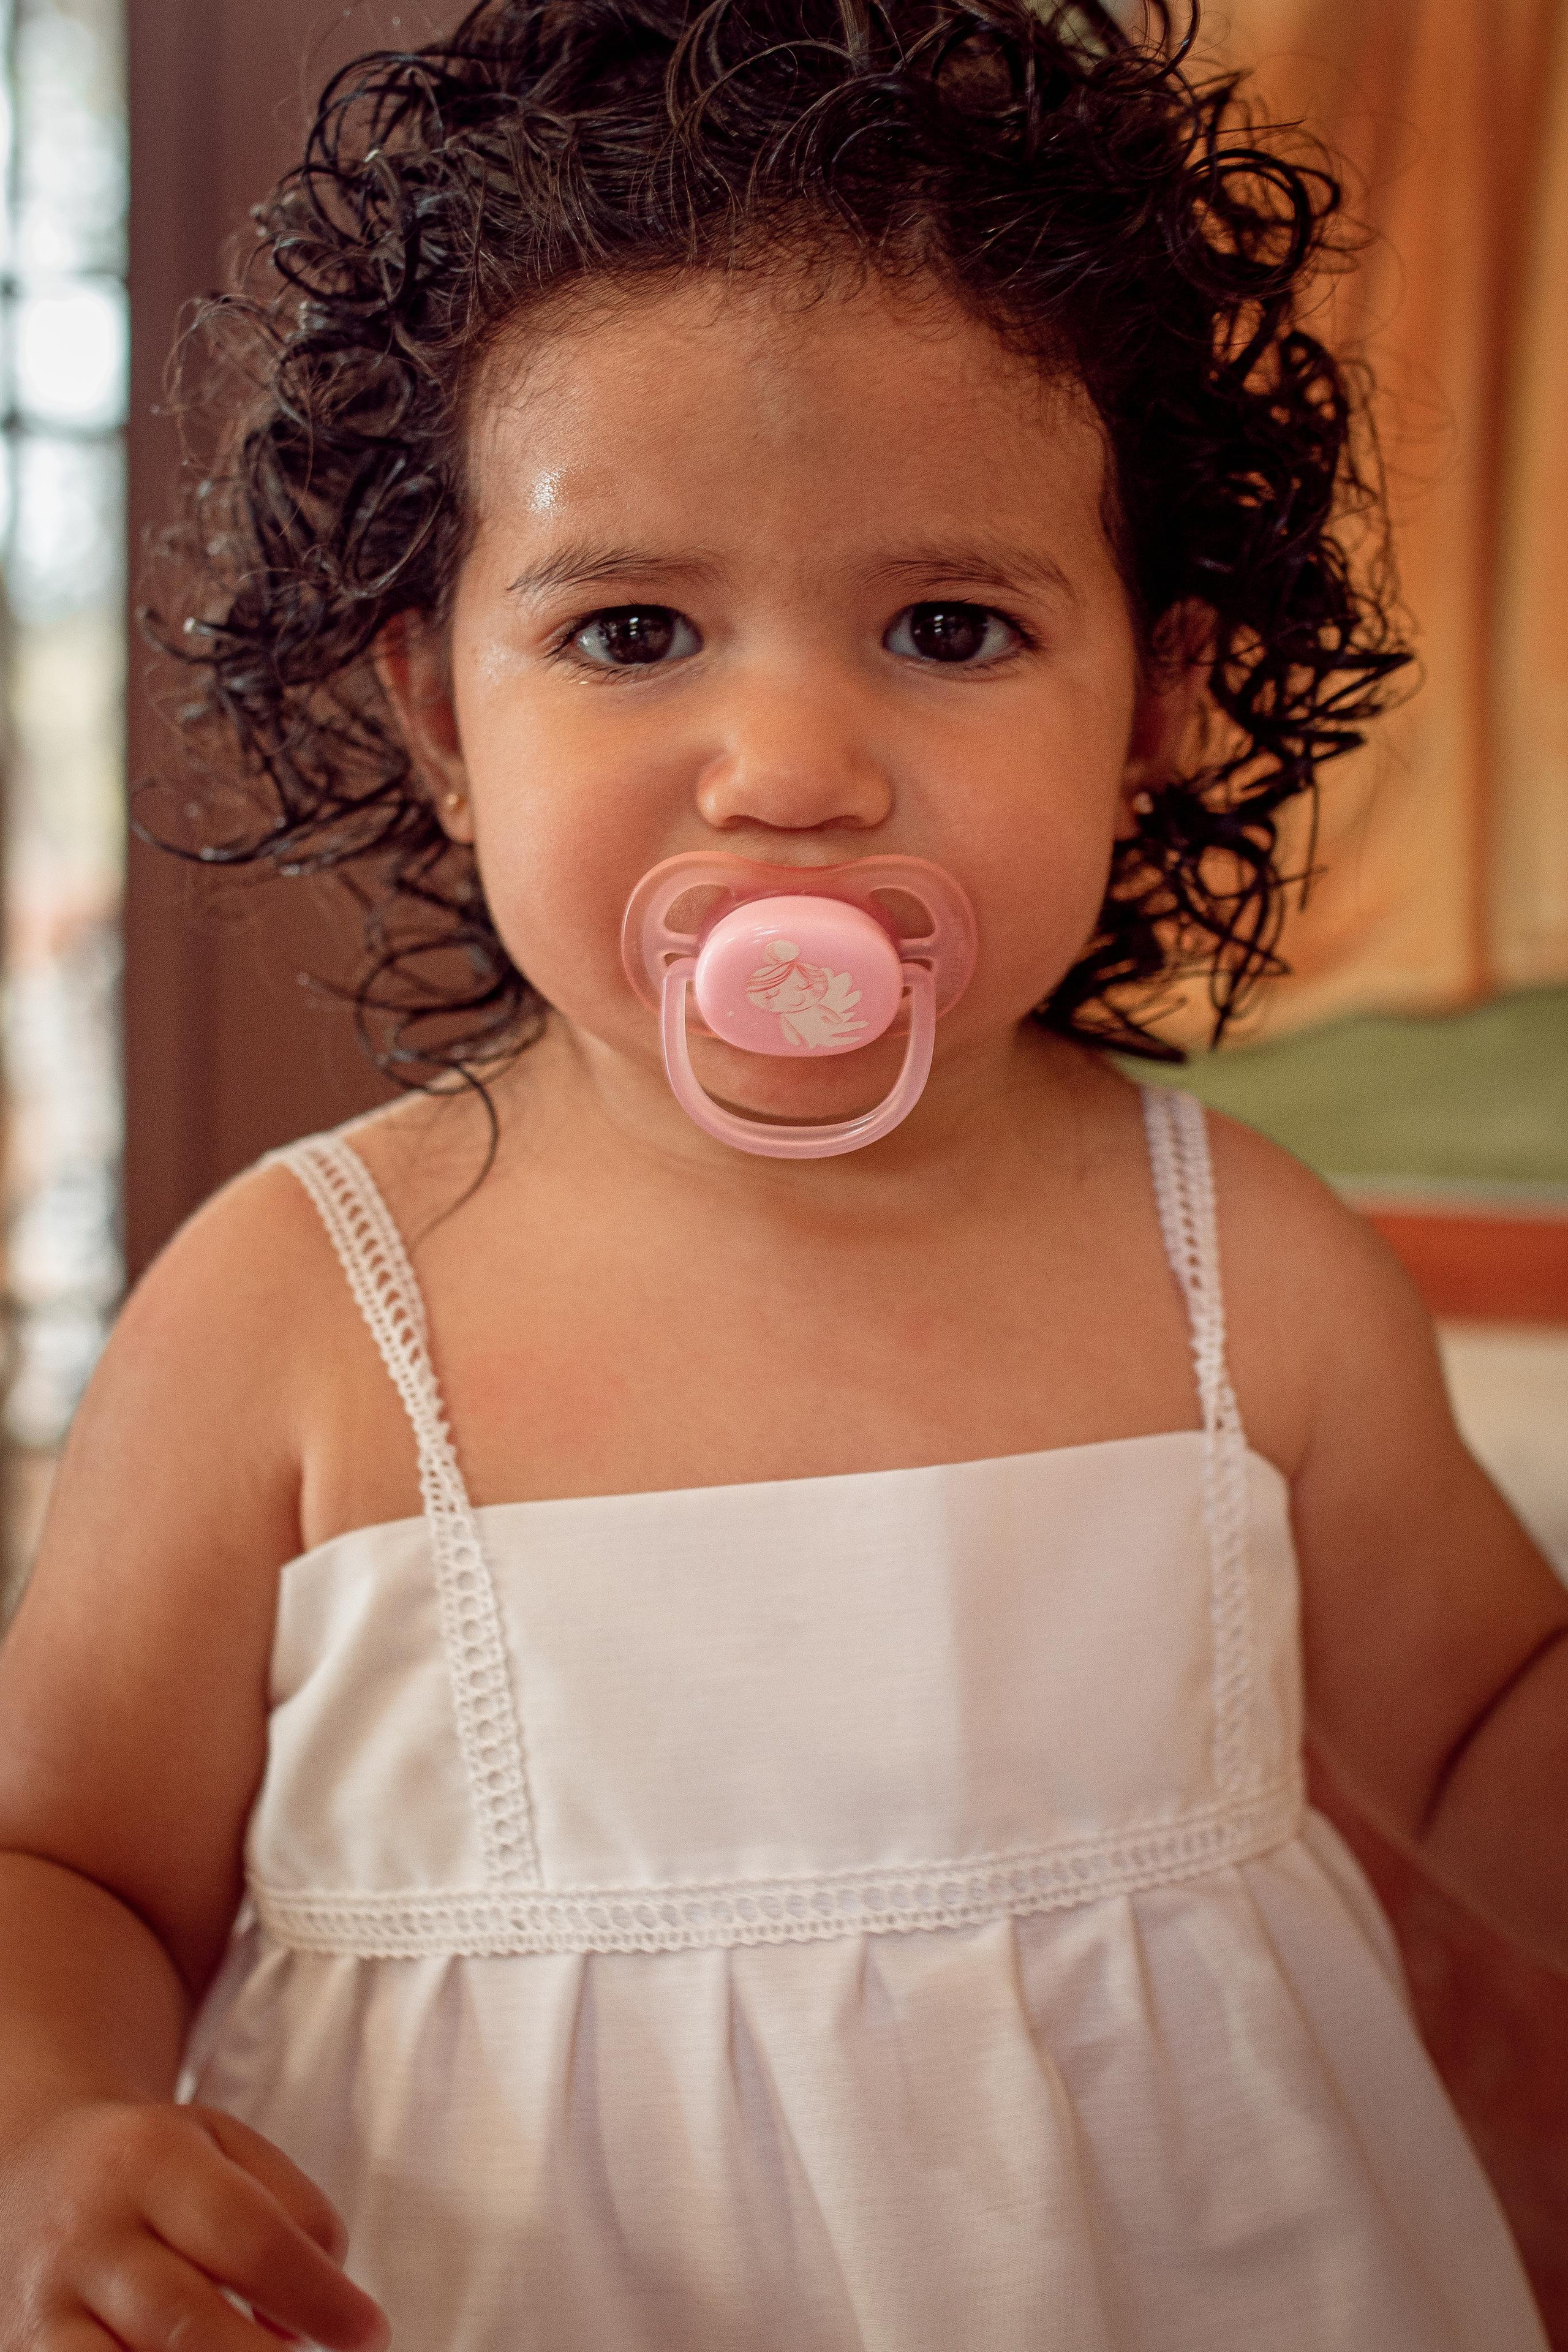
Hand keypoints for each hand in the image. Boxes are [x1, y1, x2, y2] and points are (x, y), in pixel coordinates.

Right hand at [0, 2101, 389, 2348]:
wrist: (29, 2171)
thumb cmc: (158, 2170)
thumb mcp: (230, 2149)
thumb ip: (294, 2213)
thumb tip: (320, 2312)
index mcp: (151, 2160)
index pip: (249, 2236)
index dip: (319, 2296)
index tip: (372, 2335)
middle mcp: (89, 2233)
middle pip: (185, 2322)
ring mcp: (46, 2304)